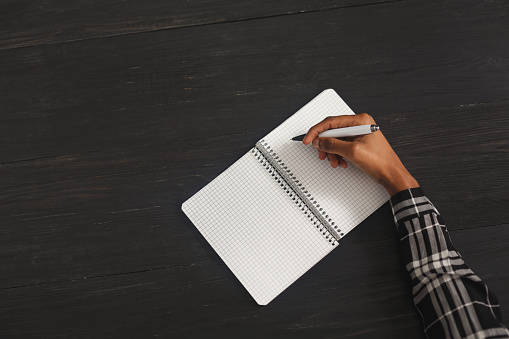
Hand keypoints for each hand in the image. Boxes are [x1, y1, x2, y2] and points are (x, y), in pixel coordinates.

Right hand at [302, 113, 418, 196]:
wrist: (391, 174)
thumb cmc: (380, 161)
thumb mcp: (352, 151)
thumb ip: (333, 144)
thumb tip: (319, 140)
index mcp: (361, 121)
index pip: (331, 122)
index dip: (317, 131)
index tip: (308, 139)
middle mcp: (360, 124)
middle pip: (333, 131)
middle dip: (325, 144)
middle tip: (322, 154)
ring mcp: (359, 133)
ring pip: (336, 140)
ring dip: (332, 152)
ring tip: (334, 161)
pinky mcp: (358, 142)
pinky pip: (341, 146)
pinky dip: (338, 155)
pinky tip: (341, 162)